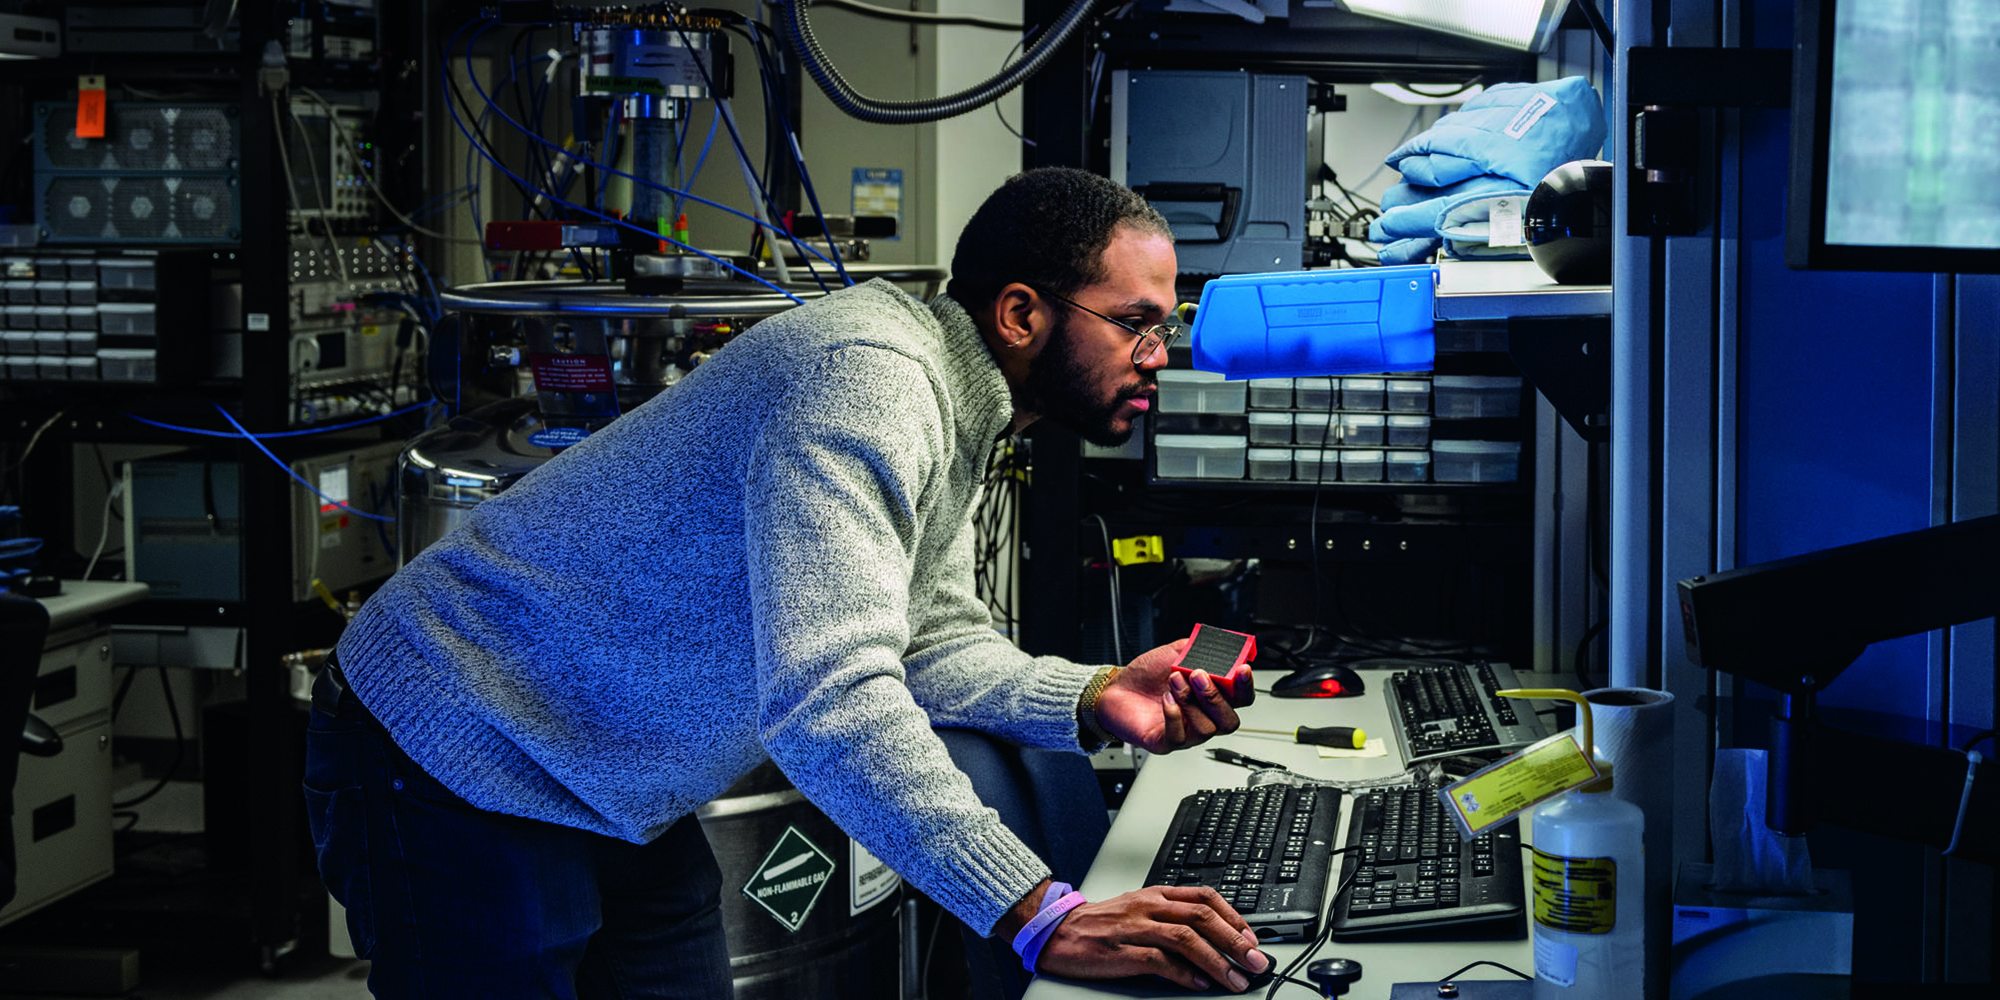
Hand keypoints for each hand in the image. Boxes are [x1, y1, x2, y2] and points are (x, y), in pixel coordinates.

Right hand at [1035, 885, 1269, 991]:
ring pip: (1186, 938)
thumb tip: (1209, 937)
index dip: (1234, 917)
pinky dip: (1184, 974)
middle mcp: (1148, 907)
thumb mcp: (1138, 909)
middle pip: (1202, 917)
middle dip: (1235, 941)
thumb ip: (1170, 917)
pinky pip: (1160, 961)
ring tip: (1235, 979)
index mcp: (1155, 894)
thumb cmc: (1099, 923)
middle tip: (1256, 961)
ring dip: (1216, 961)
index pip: (1205, 897)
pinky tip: (1199, 984)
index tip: (1251, 938)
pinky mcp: (1121, 952)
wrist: (1056, 930)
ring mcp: (1135, 928)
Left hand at [1095, 639, 1246, 753]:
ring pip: (1206, 729)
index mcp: (1211, 696)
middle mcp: (1202, 717)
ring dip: (1191, 701)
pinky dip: (1174, 715)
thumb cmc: (1146, 676)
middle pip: (1229, 721)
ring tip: (1174, 681)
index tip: (1242, 669)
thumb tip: (1220, 643)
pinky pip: (1179, 737)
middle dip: (1217, 697)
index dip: (1245, 686)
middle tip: (1199, 675)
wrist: (1116, 688)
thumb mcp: (1175, 653)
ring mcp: (1186, 732)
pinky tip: (1166, 700)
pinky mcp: (1165, 742)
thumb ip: (1198, 648)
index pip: (1241, 698)